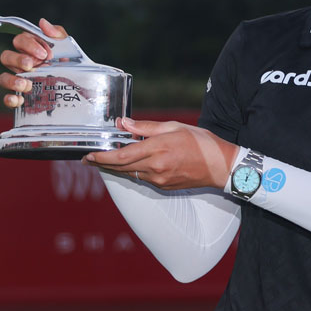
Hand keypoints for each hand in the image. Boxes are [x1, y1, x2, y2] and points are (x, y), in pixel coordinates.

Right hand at [0, 18, 65, 108]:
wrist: (82, 89)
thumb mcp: (68, 48)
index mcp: (31, 50)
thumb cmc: (71, 65)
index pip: (19, 41)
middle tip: (32, 65)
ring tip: (27, 84)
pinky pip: (8, 99)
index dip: (28, 45)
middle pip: (6, 56)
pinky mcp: (23, 98)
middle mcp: (23, 65)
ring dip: (11, 80)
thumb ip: (57, 34)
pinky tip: (19, 99)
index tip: (44, 54)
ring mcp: (21, 81)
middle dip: (17, 60)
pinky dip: (9, 99)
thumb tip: (43, 23)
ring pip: (3, 77)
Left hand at [85, 118, 237, 190]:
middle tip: (89, 159)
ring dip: (115, 168)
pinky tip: (128, 164)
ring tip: (104, 160)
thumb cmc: (202, 144)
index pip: (121, 156)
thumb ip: (146, 127)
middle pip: (121, 167)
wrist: (221, 166)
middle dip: (102, 163)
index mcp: (157, 150)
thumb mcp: (174, 127)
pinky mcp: (163, 186)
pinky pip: (141, 178)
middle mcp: (155, 168)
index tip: (89, 155)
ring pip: (129, 174)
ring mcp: (159, 179)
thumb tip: (124, 124)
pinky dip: (131, 171)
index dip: (102, 157)